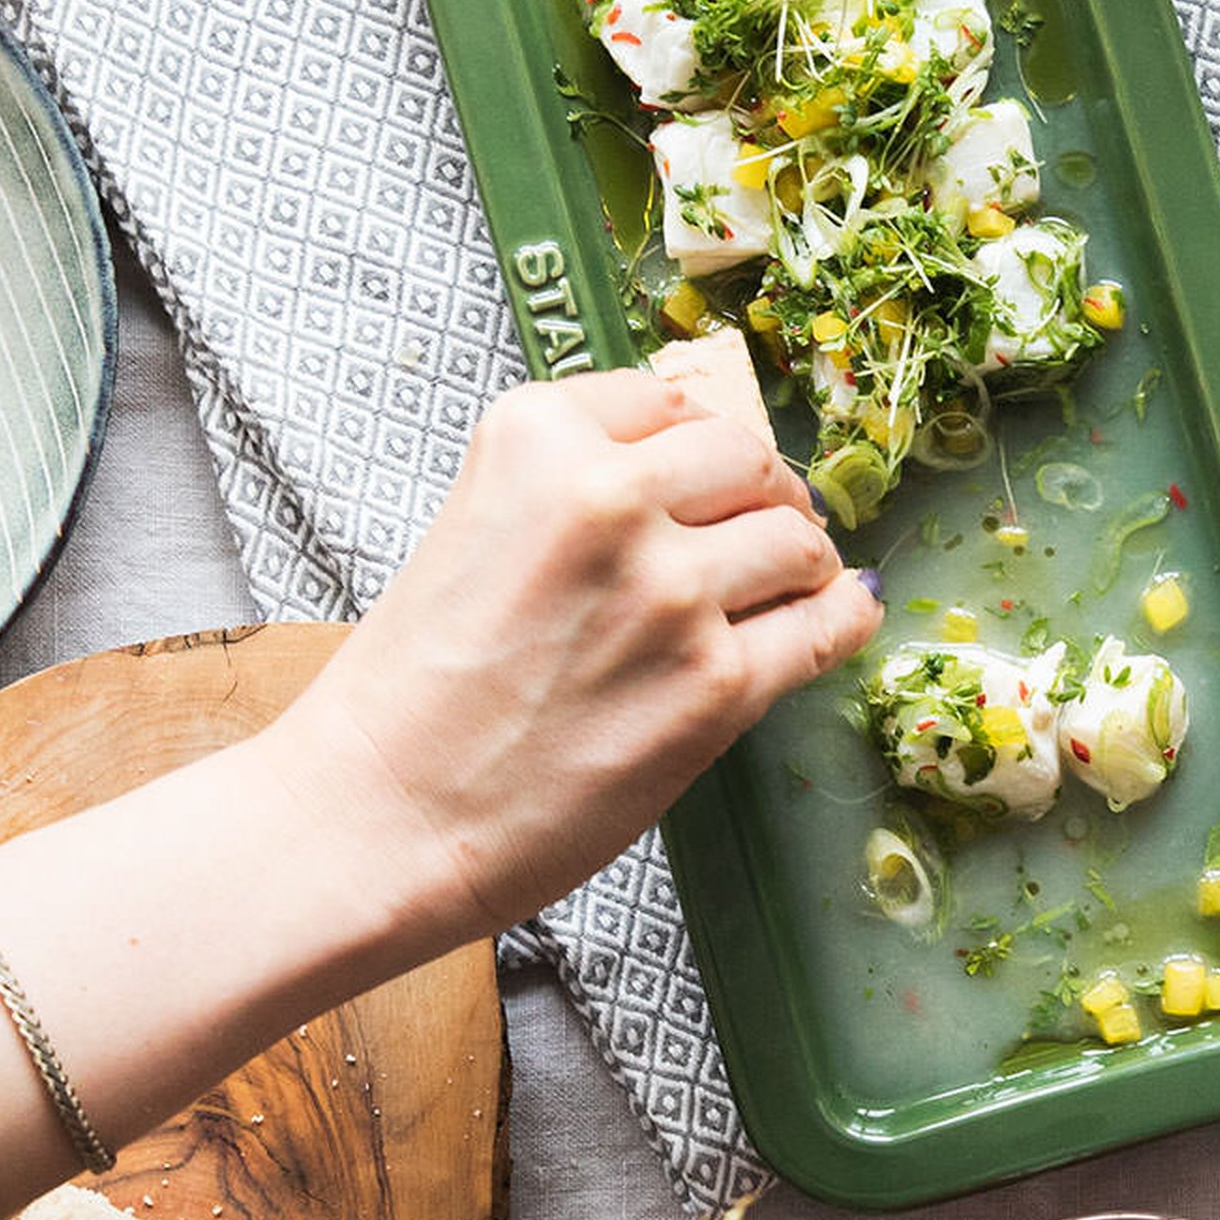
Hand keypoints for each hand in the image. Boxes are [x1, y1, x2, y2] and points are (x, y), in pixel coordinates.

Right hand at [272, 372, 880, 939]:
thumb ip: (572, 490)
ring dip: (801, 561)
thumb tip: (696, 476)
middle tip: (764, 527)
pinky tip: (836, 617)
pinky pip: (824, 627)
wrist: (379, 816)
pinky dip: (840, 618)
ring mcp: (670, 591)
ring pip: (796, 540)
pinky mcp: (714, 685)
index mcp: (535, 438)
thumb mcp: (478, 529)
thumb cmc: (413, 693)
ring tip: (786, 587)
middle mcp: (607, 497)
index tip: (707, 475)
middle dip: (761, 493)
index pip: (667, 403)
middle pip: (744, 459)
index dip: (696, 444)